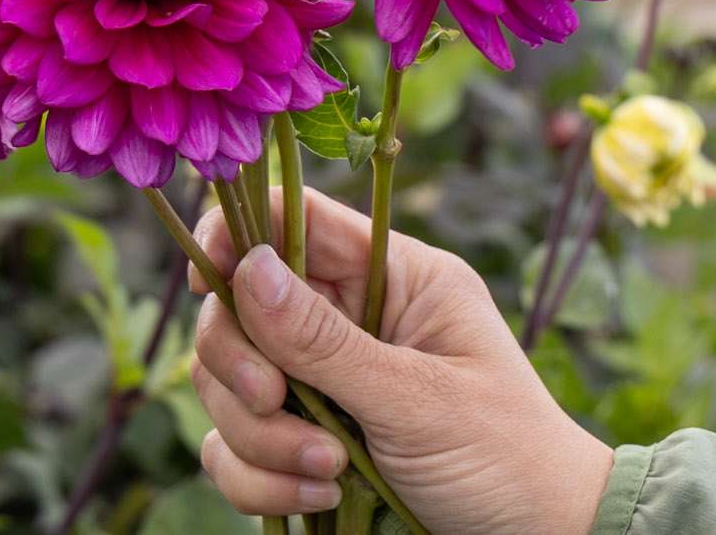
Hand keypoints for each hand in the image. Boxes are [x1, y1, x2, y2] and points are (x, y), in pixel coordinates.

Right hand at [188, 188, 612, 532]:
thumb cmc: (506, 458)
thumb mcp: (420, 397)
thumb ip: (326, 340)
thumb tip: (245, 264)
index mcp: (388, 274)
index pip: (292, 218)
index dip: (237, 233)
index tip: (209, 278)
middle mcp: (346, 316)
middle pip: (240, 305)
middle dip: (242, 361)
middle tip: (275, 401)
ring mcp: (319, 381)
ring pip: (229, 382)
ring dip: (260, 436)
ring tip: (328, 471)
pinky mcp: (301, 442)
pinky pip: (235, 448)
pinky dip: (257, 479)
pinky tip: (318, 496)